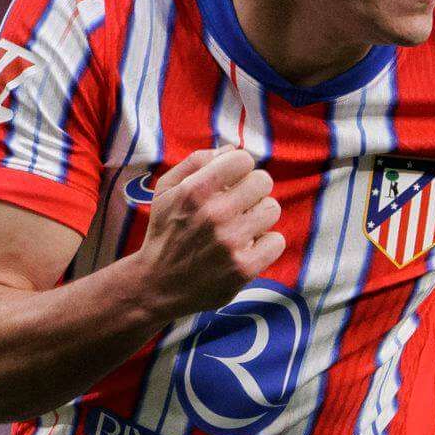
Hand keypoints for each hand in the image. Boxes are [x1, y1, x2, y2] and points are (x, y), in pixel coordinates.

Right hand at [124, 145, 282, 318]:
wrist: (157, 285)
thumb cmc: (165, 232)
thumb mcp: (166, 190)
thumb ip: (195, 162)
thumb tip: (231, 149)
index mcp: (195, 190)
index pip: (243, 159)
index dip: (240, 168)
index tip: (233, 181)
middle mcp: (214, 213)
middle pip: (263, 181)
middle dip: (253, 190)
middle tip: (241, 204)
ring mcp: (231, 242)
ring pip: (272, 209)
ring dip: (260, 216)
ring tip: (243, 226)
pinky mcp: (244, 267)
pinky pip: (277, 241)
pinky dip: (266, 244)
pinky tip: (248, 247)